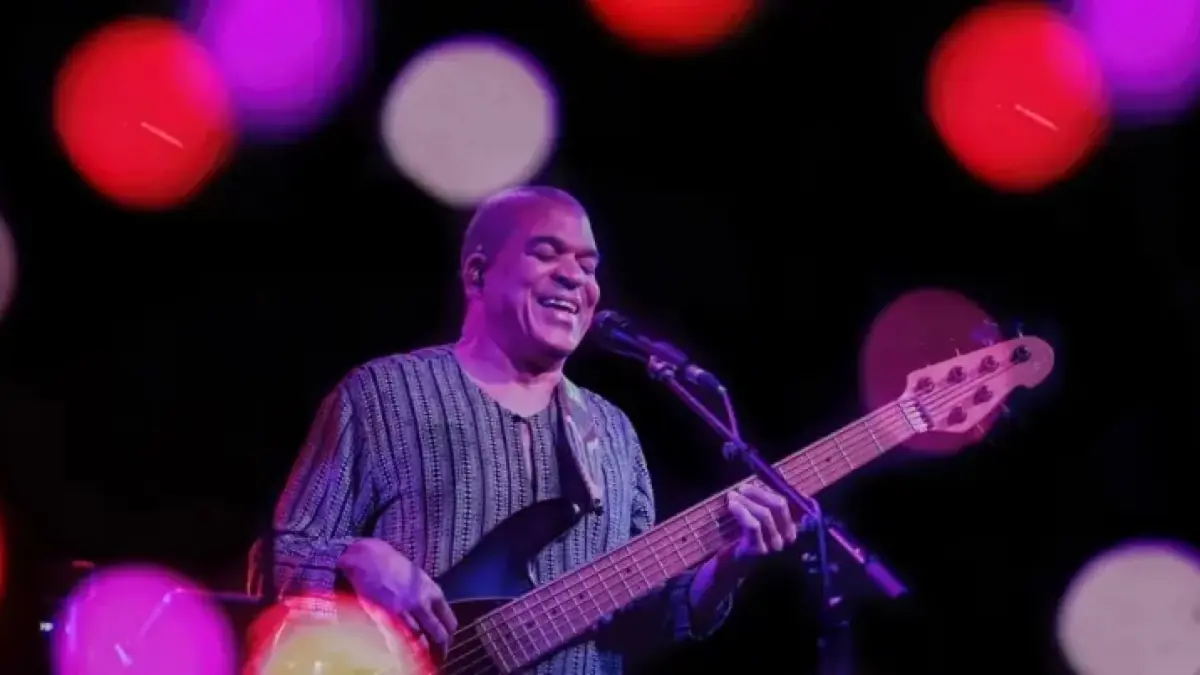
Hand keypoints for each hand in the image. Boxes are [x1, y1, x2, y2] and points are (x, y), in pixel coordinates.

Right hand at [339, 538, 457, 655]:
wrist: (368, 557)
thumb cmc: (391, 564)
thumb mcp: (417, 577)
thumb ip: (426, 596)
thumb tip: (431, 616)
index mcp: (433, 592)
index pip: (450, 622)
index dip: (448, 636)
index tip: (444, 643)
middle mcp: (422, 603)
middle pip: (439, 636)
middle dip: (440, 652)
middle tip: (437, 660)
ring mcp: (405, 611)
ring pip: (420, 642)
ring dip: (422, 655)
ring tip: (421, 662)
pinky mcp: (387, 617)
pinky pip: (399, 641)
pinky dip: (403, 652)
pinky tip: (403, 658)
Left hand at [725, 484, 798, 569]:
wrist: (728, 568)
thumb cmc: (741, 542)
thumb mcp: (754, 522)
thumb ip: (758, 505)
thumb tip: (755, 483)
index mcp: (788, 528)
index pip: (784, 503)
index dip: (768, 490)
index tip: (752, 483)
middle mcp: (786, 538)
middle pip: (779, 506)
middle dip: (759, 493)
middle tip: (741, 488)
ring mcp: (773, 546)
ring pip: (764, 514)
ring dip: (746, 501)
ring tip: (732, 496)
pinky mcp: (758, 550)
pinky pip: (753, 525)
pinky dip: (742, 511)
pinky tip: (732, 505)